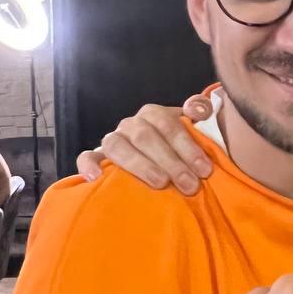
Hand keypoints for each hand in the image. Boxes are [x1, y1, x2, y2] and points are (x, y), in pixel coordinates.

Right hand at [76, 96, 214, 193]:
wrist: (159, 163)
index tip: (205, 170)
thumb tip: (197, 108)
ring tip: (161, 184)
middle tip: (190, 185)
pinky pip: (87, 157)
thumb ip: (200, 112)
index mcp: (153, 114)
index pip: (169, 124)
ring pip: (118, 146)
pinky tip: (96, 177)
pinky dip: (88, 165)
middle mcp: (131, 124)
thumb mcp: (193, 130)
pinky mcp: (97, 158)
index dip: (188, 147)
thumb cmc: (179, 150)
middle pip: (146, 137)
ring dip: (140, 165)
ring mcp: (112, 140)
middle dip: (171, 161)